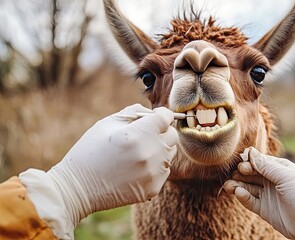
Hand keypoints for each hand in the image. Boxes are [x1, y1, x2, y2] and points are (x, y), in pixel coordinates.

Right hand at [47, 104, 177, 225]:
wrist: (78, 188)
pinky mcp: (154, 188)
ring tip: (138, 153)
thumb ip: (134, 112)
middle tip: (145, 135)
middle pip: (172, 135)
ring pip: (170, 153)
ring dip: (159, 149)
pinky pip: (165, 170)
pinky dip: (155, 167)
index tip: (154, 117)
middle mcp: (150, 153)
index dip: (161, 114)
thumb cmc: (90, 151)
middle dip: (161, 132)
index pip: (166, 117)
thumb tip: (154, 113)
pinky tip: (137, 168)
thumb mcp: (106, 123)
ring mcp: (153, 172)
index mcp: (138, 134)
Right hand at [223, 147, 294, 239]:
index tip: (242, 165)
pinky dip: (242, 196)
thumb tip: (250, 152)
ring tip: (228, 185)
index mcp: (279, 168)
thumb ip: (267, 166)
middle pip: (250, 174)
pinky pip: (250, 201)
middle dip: (240, 173)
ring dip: (237, 185)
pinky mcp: (265, 209)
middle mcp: (272, 180)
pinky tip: (238, 193)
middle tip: (233, 175)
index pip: (258, 161)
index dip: (248, 162)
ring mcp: (268, 195)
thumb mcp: (287, 177)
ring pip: (247, 187)